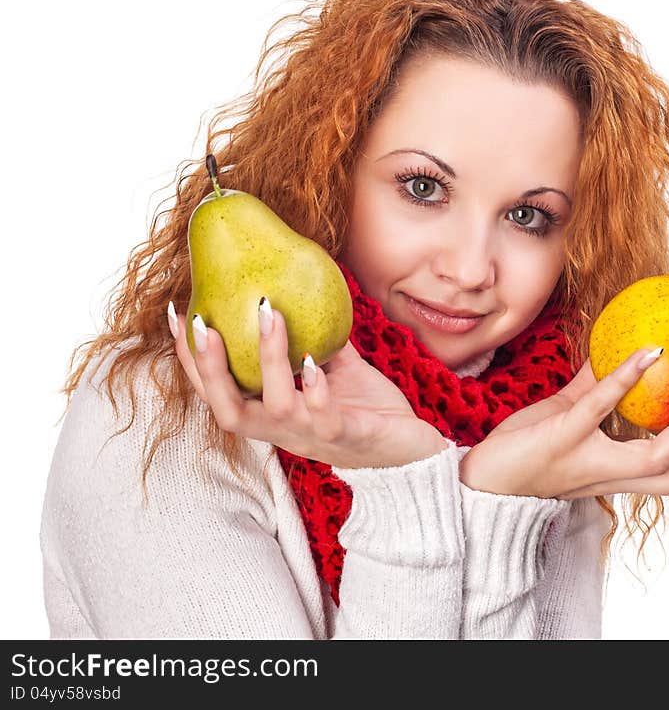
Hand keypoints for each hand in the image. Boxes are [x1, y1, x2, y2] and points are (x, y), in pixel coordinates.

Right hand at [169, 300, 447, 468]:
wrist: (413, 452)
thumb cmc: (370, 411)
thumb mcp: (339, 369)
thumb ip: (317, 339)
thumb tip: (303, 290)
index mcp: (274, 414)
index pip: (221, 391)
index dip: (194, 360)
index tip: (180, 315)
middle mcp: (284, 431)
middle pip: (228, 411)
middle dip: (209, 368)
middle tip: (202, 322)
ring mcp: (313, 437)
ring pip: (275, 407)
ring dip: (268, 359)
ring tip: (268, 313)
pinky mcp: (346, 437)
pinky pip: (323, 417)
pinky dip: (313, 388)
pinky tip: (310, 360)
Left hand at [459, 347, 668, 498]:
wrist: (481, 479)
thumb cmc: (525, 448)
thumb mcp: (569, 417)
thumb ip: (597, 390)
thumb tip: (620, 351)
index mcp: (618, 473)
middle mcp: (610, 475)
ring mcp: (588, 460)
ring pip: (656, 458)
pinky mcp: (562, 439)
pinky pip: (599, 409)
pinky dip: (624, 380)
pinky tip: (646, 353)